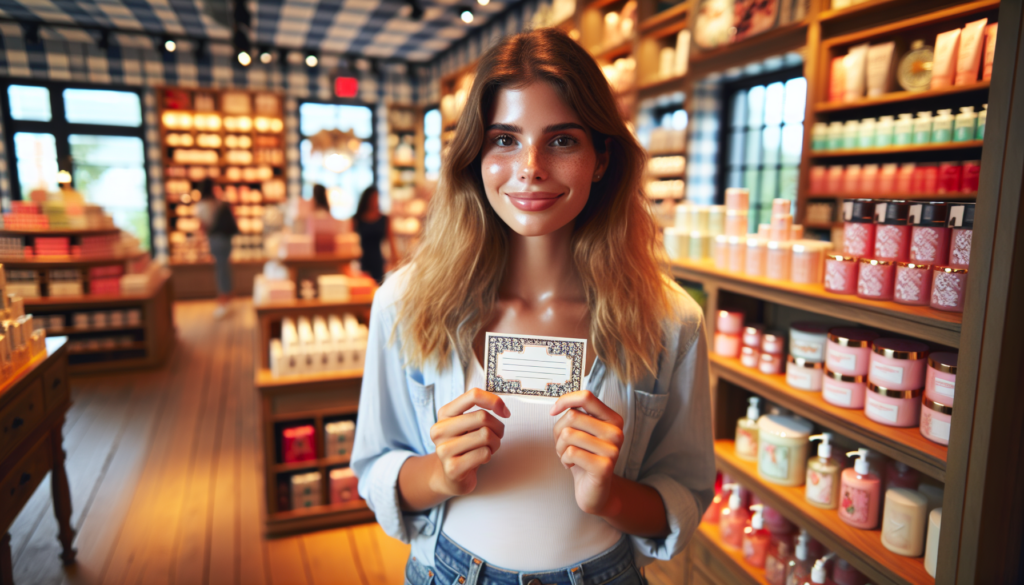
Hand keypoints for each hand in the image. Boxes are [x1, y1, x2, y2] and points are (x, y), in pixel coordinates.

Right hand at [429, 388, 509, 496]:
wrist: (450, 475)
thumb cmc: (464, 446)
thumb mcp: (467, 424)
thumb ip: (480, 410)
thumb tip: (501, 407)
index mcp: (444, 414)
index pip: (473, 395)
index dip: (494, 401)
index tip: (504, 411)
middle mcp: (440, 430)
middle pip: (482, 417)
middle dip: (498, 427)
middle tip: (497, 435)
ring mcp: (443, 450)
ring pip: (486, 435)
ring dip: (495, 443)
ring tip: (488, 448)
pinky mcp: (452, 468)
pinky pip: (484, 454)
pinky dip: (489, 456)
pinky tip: (480, 459)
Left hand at [551, 390, 624, 515]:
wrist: (595, 490)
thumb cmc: (585, 458)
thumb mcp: (581, 432)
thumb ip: (575, 415)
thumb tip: (558, 407)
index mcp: (612, 419)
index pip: (586, 397)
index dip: (565, 400)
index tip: (554, 411)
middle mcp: (616, 432)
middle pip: (572, 416)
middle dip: (559, 432)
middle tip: (564, 445)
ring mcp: (612, 449)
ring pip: (568, 434)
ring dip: (560, 448)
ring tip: (568, 456)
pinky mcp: (604, 466)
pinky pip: (571, 452)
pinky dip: (564, 459)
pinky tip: (572, 465)